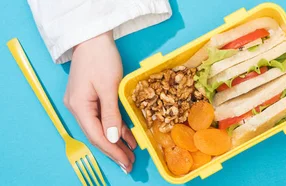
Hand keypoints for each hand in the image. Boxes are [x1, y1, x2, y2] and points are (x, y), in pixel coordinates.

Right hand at [64, 31, 136, 172]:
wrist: (92, 37)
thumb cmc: (101, 58)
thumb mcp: (109, 87)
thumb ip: (111, 114)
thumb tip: (113, 138)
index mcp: (80, 106)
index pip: (97, 136)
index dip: (113, 151)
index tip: (126, 162)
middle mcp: (78, 108)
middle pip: (98, 135)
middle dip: (114, 151)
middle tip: (130, 164)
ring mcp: (83, 103)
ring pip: (101, 128)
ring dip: (116, 141)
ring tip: (130, 155)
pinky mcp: (90, 98)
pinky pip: (103, 118)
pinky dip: (116, 127)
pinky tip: (127, 137)